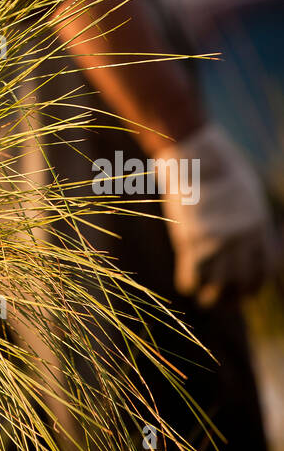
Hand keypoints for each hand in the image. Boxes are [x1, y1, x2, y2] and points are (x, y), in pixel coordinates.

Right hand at [153, 122, 280, 306]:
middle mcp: (241, 239)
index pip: (263, 273)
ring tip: (205, 297)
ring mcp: (215, 241)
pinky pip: (192, 278)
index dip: (253, 287)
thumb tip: (248, 247)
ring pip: (217, 289)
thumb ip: (250, 223)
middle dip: (232, 297)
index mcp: (259, 227)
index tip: (243, 291)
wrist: (195, 152)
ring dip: (210, 296)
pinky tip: (188, 281)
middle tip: (220, 298)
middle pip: (241, 285)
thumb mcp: (248, 194)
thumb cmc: (220, 168)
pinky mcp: (190, 239)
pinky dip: (189, 283)